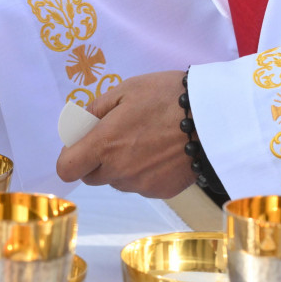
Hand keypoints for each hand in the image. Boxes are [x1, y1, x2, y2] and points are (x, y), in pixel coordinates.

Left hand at [56, 71, 195, 198]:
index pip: (66, 169)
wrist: (214, 118)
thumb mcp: (126, 89)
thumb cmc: (167, 97)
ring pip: (118, 181)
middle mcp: (118, 171)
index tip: (82, 143)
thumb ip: (95, 110)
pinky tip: (163, 152)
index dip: (70, 157)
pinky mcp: (161, 192)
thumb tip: (78, 125)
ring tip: (148, 141)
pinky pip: (142, 185)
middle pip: (92, 176)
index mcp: (103, 144)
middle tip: (119, 137)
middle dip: (97, 160)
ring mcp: (140, 184)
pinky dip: (146, 172)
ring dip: (122, 167)